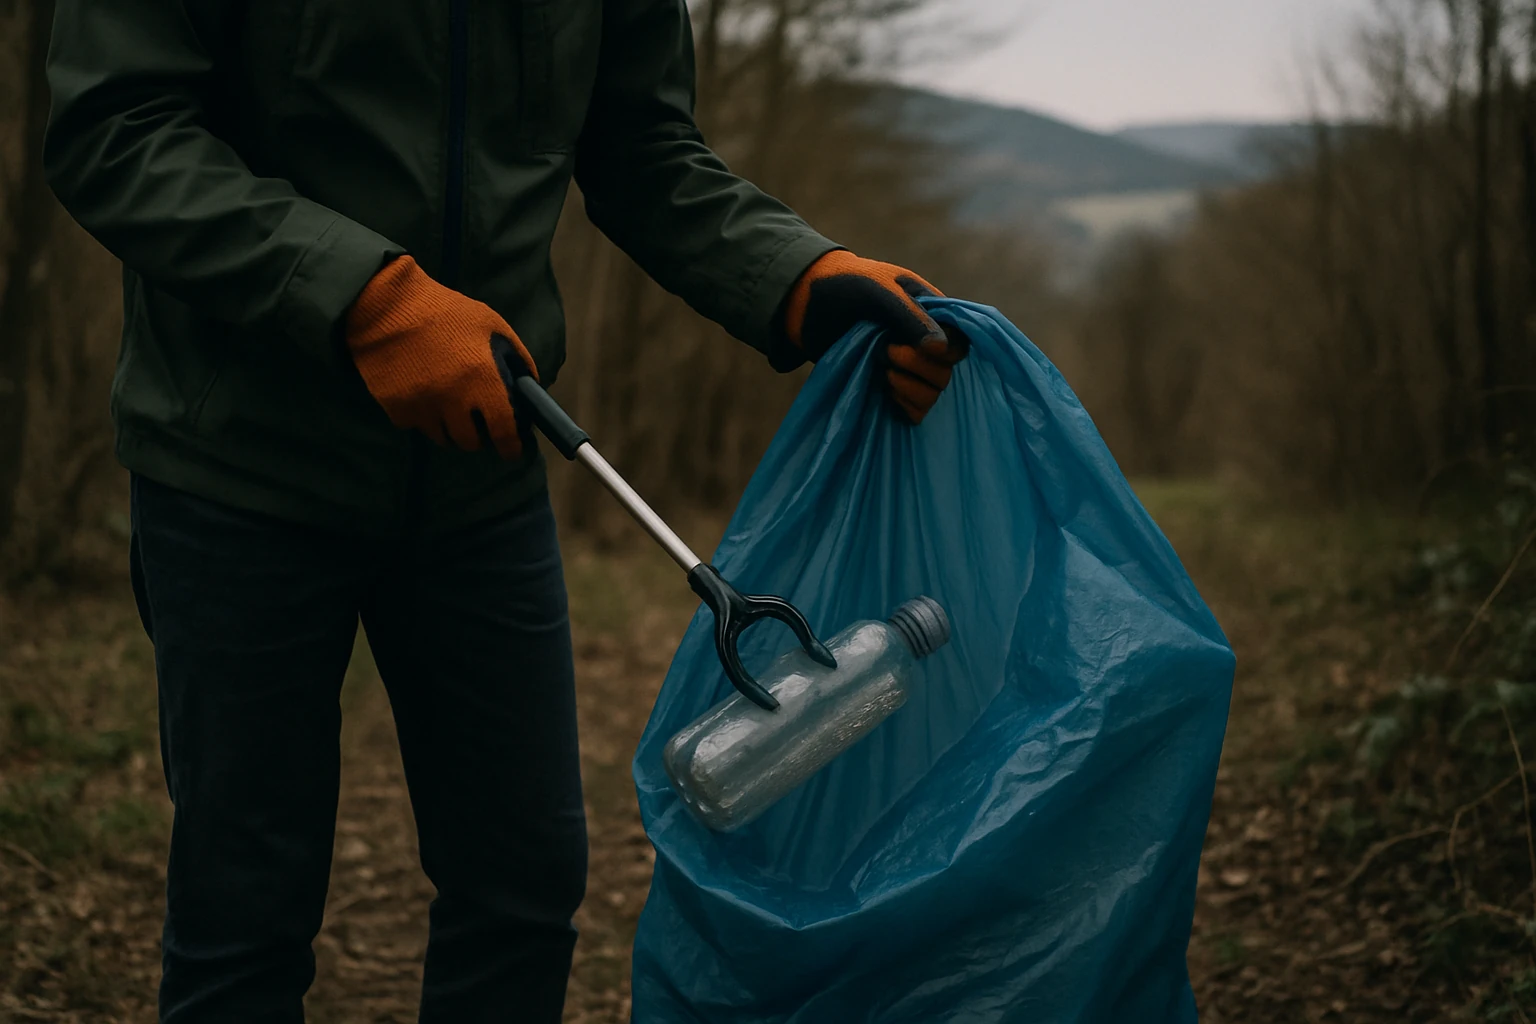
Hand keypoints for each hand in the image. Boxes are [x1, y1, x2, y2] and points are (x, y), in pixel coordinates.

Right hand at [345, 256, 536, 457]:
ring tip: (448, 410)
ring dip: (449, 429)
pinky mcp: (395, 408)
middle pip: (470, 441)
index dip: (511, 446)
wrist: (386, 304)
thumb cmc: (445, 310)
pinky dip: (421, 418)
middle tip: (475, 422)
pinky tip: (421, 397)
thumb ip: (515, 356)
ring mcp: (423, 407)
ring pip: (442, 438)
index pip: (503, 429)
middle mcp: (454, 400)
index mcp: (482, 379)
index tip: (512, 451)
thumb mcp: (490, 323)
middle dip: (477, 435)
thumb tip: (528, 386)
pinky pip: (414, 426)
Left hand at [782, 250, 968, 423]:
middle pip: (945, 373)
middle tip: (885, 352)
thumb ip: (910, 317)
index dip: (945, 353)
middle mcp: (923, 343)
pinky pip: (915, 410)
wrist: (805, 304)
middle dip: (917, 368)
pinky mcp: (890, 388)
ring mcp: (906, 368)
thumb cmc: (845, 287)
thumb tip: (940, 349)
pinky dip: (905, 406)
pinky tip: (884, 391)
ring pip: (932, 394)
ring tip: (882, 372)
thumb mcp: (878, 291)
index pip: (959, 343)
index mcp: (931, 315)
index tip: (914, 346)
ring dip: (910, 389)